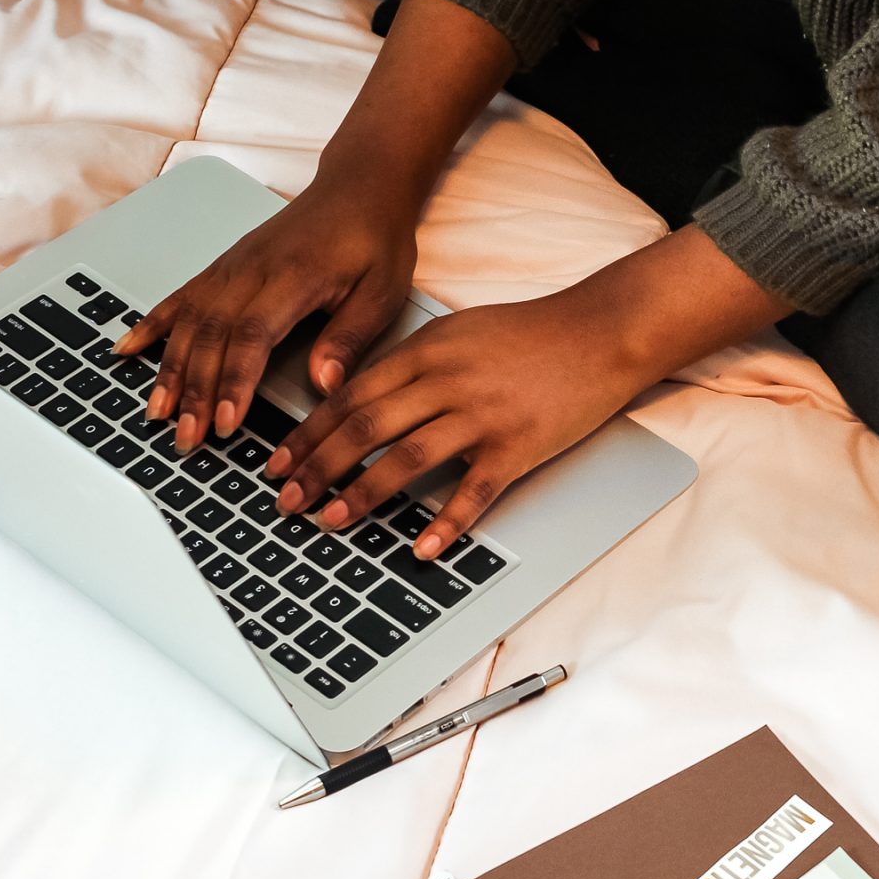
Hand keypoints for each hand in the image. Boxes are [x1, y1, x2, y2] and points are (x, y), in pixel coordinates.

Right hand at [116, 171, 418, 451]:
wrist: (358, 187)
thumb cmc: (373, 238)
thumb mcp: (382, 292)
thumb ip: (350, 338)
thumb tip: (325, 385)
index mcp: (294, 276)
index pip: (253, 335)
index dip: (235, 381)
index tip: (226, 423)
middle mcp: (252, 269)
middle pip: (212, 335)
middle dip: (195, 391)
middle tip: (187, 437)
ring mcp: (232, 266)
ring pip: (189, 322)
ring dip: (170, 370)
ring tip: (158, 413)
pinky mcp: (223, 266)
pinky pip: (180, 297)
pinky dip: (152, 325)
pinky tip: (128, 350)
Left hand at [262, 225, 795, 557]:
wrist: (600, 333)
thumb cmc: (531, 334)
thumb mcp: (458, 332)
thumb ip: (410, 364)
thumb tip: (358, 400)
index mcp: (426, 351)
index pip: (351, 396)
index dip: (308, 433)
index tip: (279, 462)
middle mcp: (447, 381)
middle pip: (365, 428)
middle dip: (317, 468)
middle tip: (287, 500)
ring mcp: (483, 415)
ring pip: (407, 460)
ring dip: (361, 495)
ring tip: (331, 521)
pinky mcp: (518, 446)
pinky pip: (474, 491)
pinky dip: (446, 523)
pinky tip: (421, 547)